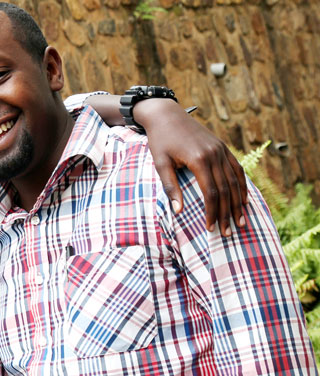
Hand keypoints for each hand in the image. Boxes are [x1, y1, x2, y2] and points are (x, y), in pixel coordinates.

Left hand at [135, 98, 247, 236]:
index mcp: (199, 159)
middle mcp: (215, 154)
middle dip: (227, 213)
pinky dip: (241, 185)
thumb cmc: (160, 141)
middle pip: (226, 190)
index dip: (212, 212)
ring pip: (234, 181)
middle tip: (228, 232)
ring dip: (238, 203)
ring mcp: (221, 150)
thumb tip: (178, 212)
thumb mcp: (161, 164)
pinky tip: (243, 200)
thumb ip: (171, 187)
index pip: (211, 193)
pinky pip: (237, 169)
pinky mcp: (223, 147)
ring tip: (240, 222)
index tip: (210, 229)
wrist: (166, 115)